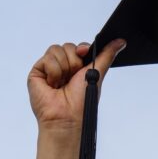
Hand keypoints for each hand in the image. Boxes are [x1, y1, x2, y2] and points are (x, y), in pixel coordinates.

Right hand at [27, 39, 125, 158]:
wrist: (67, 117)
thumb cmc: (81, 102)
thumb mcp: (97, 73)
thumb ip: (107, 55)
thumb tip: (120, 41)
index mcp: (77, 67)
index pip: (78, 47)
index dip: (82, 48)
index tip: (85, 53)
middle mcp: (63, 67)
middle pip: (68, 46)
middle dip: (73, 61)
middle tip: (72, 77)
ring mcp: (49, 69)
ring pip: (56, 50)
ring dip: (64, 68)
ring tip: (62, 83)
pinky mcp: (37, 72)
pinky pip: (47, 58)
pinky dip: (53, 71)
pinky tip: (53, 84)